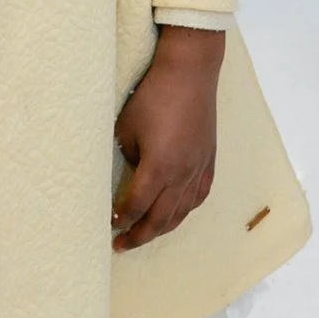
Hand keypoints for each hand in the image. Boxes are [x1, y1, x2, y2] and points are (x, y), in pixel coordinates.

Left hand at [112, 26, 222, 249]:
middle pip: (160, 219)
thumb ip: (127, 158)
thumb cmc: (153, 96)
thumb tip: (128, 176)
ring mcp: (199, 169)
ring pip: (181, 212)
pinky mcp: (209, 161)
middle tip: (121, 245)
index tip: (109, 225)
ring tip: (145, 234)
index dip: (121, 219)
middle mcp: (182, 174)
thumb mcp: (126, 128)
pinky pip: (198, 197)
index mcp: (159, 167)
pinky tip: (175, 215)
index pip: (136, 206)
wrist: (190, 72)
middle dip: (139, 235)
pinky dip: (184, 211)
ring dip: (161, 228)